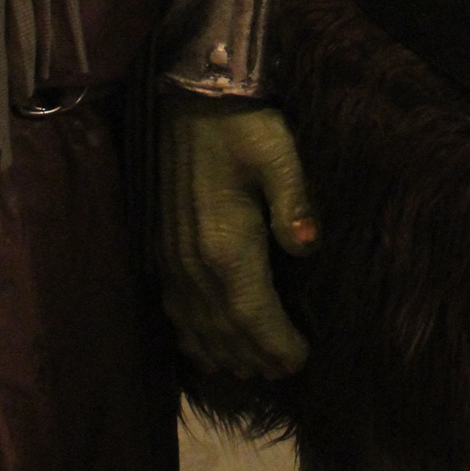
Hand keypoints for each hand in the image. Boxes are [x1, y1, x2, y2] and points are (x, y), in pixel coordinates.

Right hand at [158, 96, 316, 378]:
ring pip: (195, 326)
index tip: (301, 361)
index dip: (277, 344)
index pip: (253, 315)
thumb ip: (295, 201)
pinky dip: (189, 336)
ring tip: (250, 370)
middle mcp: (193, 263)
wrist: (186, 99)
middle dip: (255, 356)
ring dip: (223, 353)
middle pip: (225, 330)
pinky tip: (202, 347)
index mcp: (226, 246)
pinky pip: (173, 308)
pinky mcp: (161, 249)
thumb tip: (308, 245)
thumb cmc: (242, 125)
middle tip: (283, 372)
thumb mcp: (279, 154)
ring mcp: (172, 259)